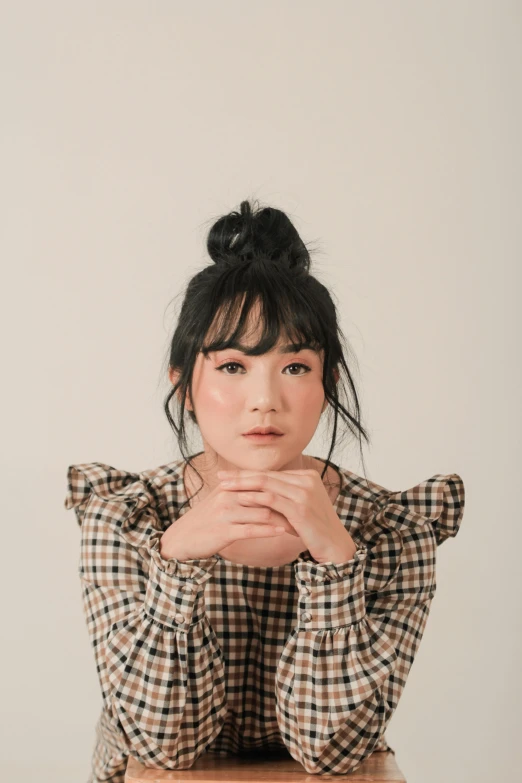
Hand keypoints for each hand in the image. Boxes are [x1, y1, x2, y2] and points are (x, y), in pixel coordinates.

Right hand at [159, 478, 294, 560]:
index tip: (302, 500)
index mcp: (230, 486)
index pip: (264, 484)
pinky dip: (269, 530)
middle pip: (266, 496)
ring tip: (300, 527)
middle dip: (288, 505)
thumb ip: (244, 494)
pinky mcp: (223, 530)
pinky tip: (283, 532)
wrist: (182, 539)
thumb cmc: (206, 521)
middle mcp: (228, 495)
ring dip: (283, 520)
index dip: (284, 492)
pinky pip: (251, 528)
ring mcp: (225, 512)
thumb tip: (269, 490)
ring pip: (262, 512)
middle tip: (307, 513)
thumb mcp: (224, 501)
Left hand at [217, 468, 357, 563]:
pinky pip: (271, 500)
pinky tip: (239, 499)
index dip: (249, 473)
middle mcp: (307, 480)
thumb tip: (258, 489)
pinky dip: (254, 498)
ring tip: (224, 486)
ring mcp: (304, 493)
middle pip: (267, 475)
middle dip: (241, 476)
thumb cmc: (314, 528)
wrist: (335, 546)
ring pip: (266, 484)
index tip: (229, 475)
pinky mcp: (300, 509)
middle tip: (220, 475)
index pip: (272, 473)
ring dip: (242, 485)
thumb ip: (284, 495)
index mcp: (308, 476)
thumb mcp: (300, 506)